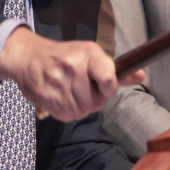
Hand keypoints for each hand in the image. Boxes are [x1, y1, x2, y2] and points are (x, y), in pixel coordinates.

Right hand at [0, 26, 144, 121]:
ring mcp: (58, 82)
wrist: (29, 57)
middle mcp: (73, 66)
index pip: (108, 79)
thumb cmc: (65, 57)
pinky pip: (68, 116)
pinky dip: (68, 111)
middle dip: (93, 99)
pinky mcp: (46, 96)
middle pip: (96, 101)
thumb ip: (116, 70)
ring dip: (80, 107)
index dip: (109, 88)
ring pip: (82, 111)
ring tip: (72, 92)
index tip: (105, 86)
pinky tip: (62, 98)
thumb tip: (140, 75)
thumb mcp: (91, 56)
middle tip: (83, 88)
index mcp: (88, 53)